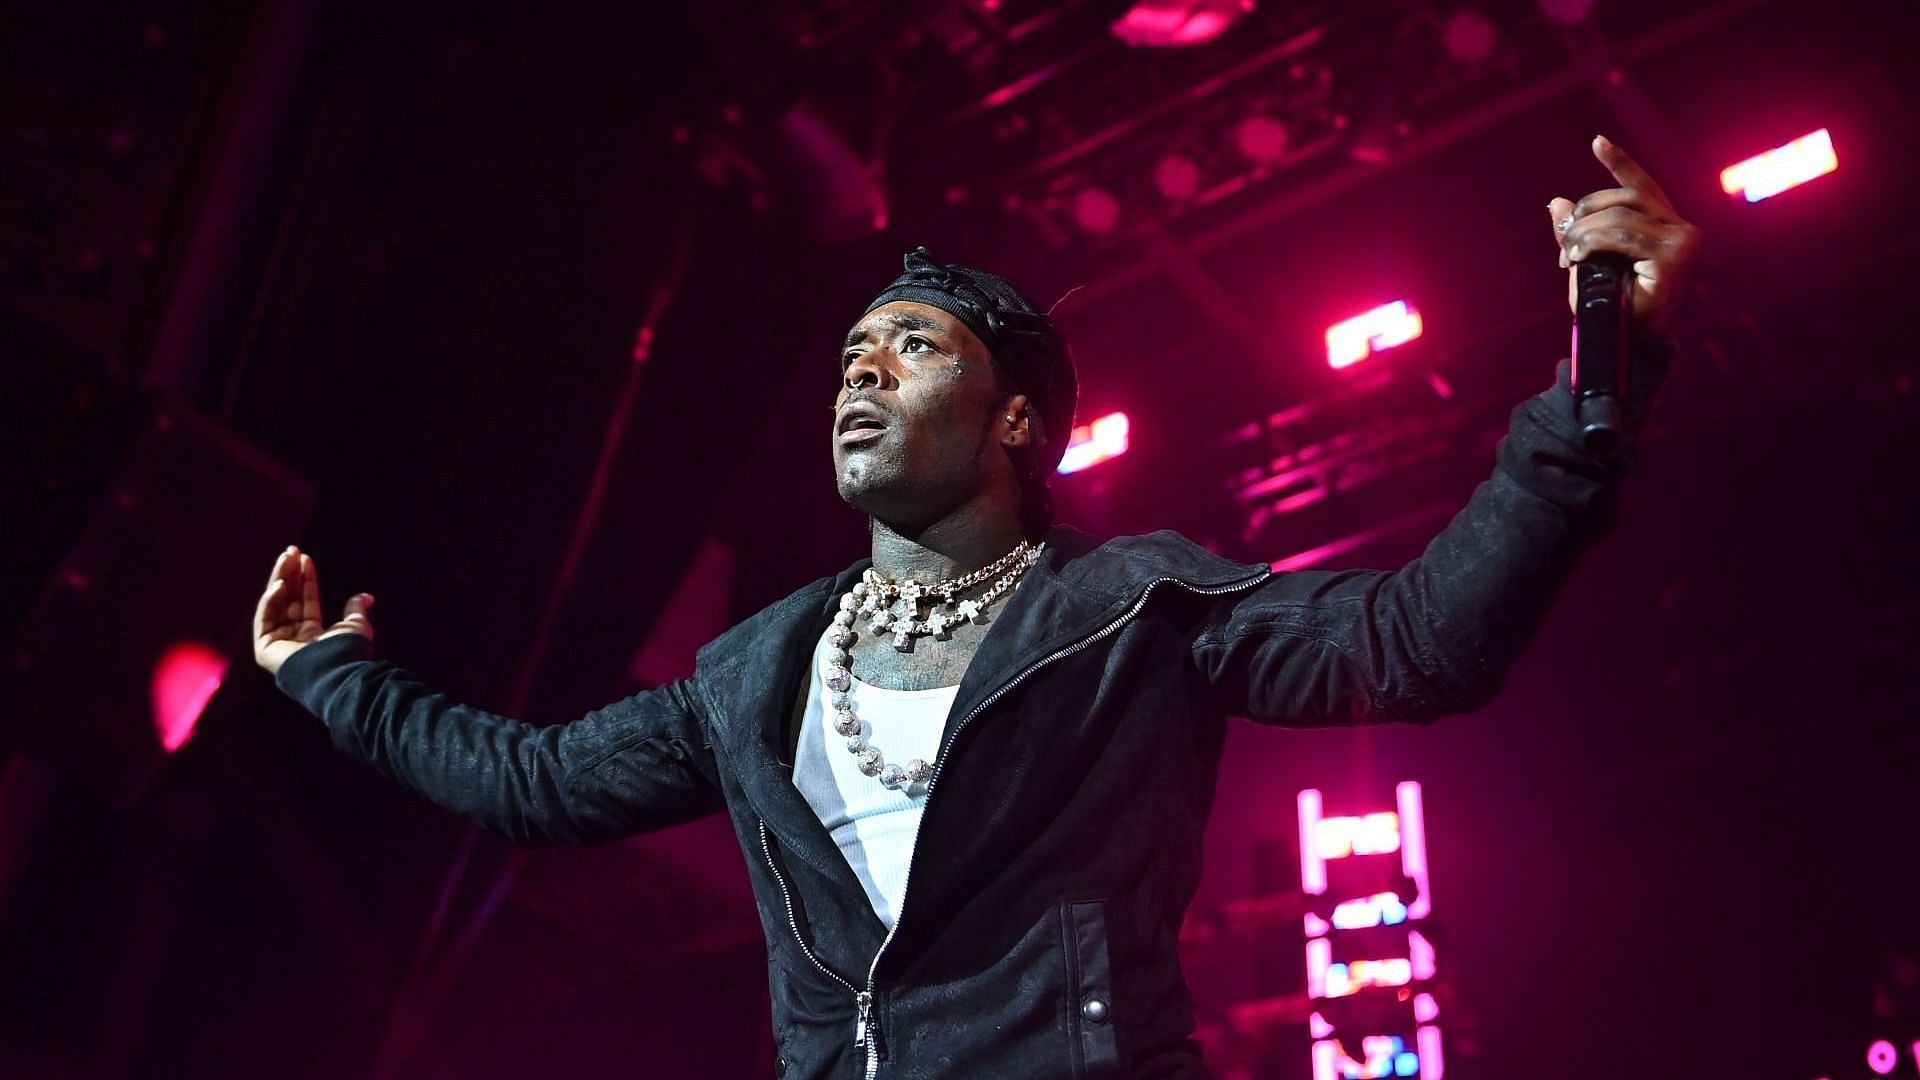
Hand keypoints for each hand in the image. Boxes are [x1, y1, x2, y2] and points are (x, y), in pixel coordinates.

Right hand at [253, 545, 372, 675]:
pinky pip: (264, 618)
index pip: (306, 601)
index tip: (306, 557)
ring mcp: (278, 643)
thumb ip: (355, 610)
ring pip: (275, 604)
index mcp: (313, 636)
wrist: (337, 672)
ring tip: (287, 558)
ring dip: (280, 579)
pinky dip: (270, 600)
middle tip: (291, 550)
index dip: (306, 579)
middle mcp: (294, 639)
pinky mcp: (265, 649)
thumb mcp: (355, 626)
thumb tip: (366, 596)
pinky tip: (280, 584)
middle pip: (288, 600)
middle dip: (289, 574)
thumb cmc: (348, 652)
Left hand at [1548, 135, 1701, 331]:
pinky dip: (1592, 244)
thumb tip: (1556, 202)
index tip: (1597, 142)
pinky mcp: (1673, 259)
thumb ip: (1577, 232)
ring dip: (1584, 234)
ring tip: (1567, 257)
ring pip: (1619, 218)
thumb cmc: (1608, 306)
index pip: (1642, 187)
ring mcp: (1682, 243)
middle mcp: (1682, 230)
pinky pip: (1621, 237)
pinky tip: (1578, 258)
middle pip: (1624, 200)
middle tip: (1564, 244)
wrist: (1620, 343)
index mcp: (1666, 226)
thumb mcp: (1587, 262)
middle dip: (1585, 215)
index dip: (1620, 164)